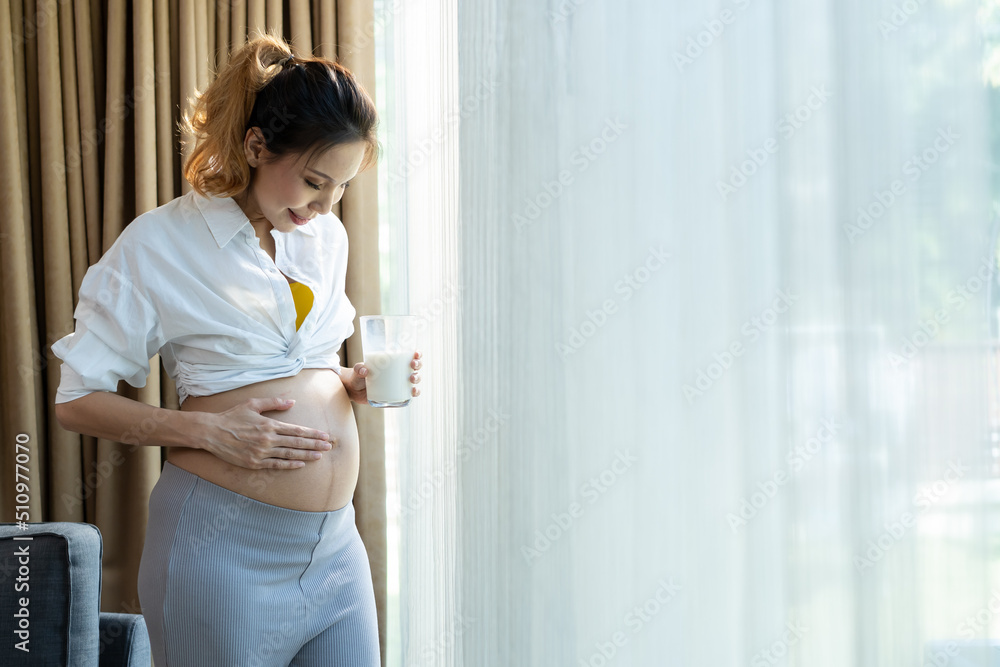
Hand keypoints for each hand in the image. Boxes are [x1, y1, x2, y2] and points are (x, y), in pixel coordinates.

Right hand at [194, 397, 333, 469]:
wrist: (211, 433)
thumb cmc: (232, 416)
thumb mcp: (253, 404)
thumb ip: (274, 402)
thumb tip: (292, 401)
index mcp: (269, 425)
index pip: (296, 430)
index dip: (312, 433)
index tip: (325, 435)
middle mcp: (267, 439)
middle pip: (296, 442)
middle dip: (315, 444)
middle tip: (329, 446)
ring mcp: (261, 453)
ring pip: (289, 454)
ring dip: (306, 455)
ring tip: (320, 455)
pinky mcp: (254, 463)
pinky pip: (276, 464)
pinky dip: (289, 464)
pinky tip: (300, 464)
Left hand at [341, 350, 422, 403]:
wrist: (353, 390)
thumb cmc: (357, 375)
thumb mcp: (357, 370)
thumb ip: (358, 368)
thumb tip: (364, 370)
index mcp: (393, 362)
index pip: (409, 356)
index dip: (417, 354)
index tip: (415, 354)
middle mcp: (399, 373)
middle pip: (415, 367)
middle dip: (418, 365)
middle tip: (412, 366)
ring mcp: (398, 384)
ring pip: (414, 380)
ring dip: (417, 378)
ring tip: (412, 379)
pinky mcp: (397, 395)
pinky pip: (409, 394)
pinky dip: (414, 392)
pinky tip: (413, 392)